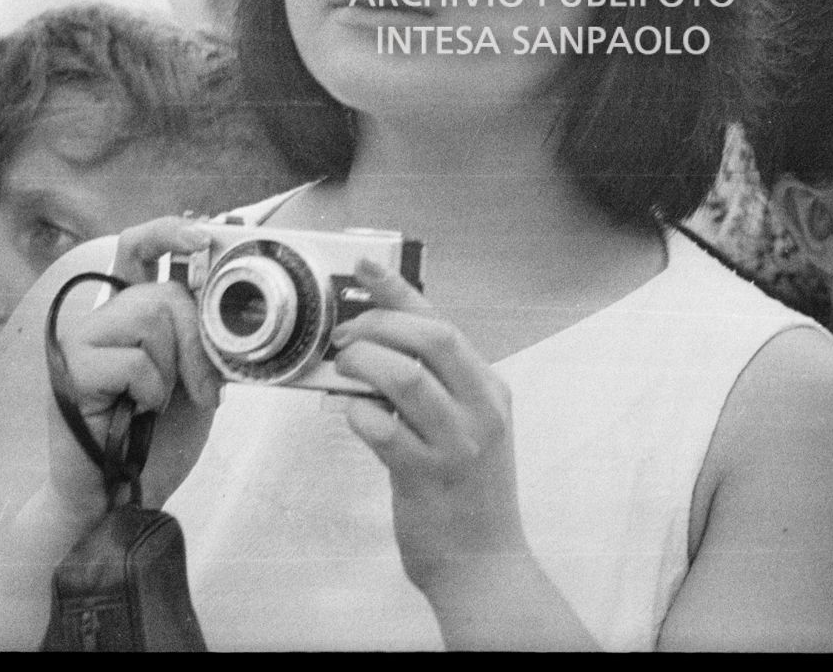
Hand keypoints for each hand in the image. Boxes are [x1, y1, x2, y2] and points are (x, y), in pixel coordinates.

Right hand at [50, 217, 223, 509]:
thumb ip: (206, 340)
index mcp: (130, 315)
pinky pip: (134, 361)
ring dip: (172, 370)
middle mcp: (103, 319)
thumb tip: (235, 301)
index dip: (168, 232)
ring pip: (149, 318)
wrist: (120, 499)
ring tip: (156, 404)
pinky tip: (134, 414)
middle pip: (163, 292)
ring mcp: (80, 341)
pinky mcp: (70, 370)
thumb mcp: (196, 381)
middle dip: (198, 340)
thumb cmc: (154, 442)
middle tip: (203, 388)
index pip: (138, 249)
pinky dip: (149, 392)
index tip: (204, 233)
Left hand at [331, 260, 528, 596]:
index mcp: (489, 389)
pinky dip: (357, 414)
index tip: (365, 268)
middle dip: (378, 324)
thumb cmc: (466, 493)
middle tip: (346, 336)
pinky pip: (381, 429)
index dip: (400, 290)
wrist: (482, 564)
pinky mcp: (426, 476)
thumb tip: (376, 344)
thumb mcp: (466, 428)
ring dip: (363, 364)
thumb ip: (434, 387)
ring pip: (404, 376)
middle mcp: (480, 409)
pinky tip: (352, 416)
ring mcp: (456, 443)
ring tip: (344, 372)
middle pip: (430, 337)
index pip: (443, 322)